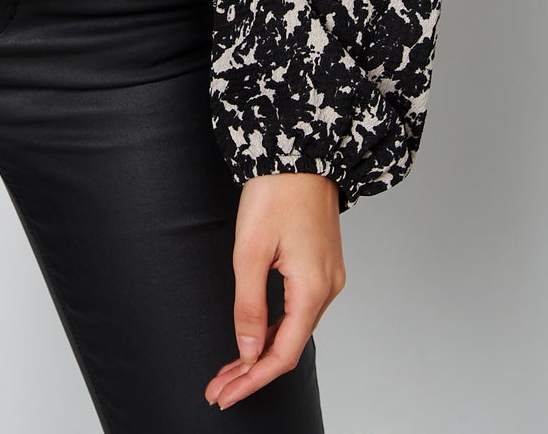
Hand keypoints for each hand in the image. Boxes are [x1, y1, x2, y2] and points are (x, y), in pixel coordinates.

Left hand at [204, 172, 344, 409]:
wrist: (299, 151)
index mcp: (313, 289)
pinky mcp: (321, 264)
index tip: (225, 395)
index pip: (282, 354)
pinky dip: (274, 327)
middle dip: (252, 371)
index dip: (252, 380)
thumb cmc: (276, 193)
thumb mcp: (250, 251)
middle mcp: (328, 288)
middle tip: (219, 389)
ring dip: (261, 351)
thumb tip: (247, 350)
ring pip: (294, 329)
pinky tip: (254, 336)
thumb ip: (249, 306)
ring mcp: (328, 276)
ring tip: (229, 370)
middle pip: (289, 346)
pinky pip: (298, 309)